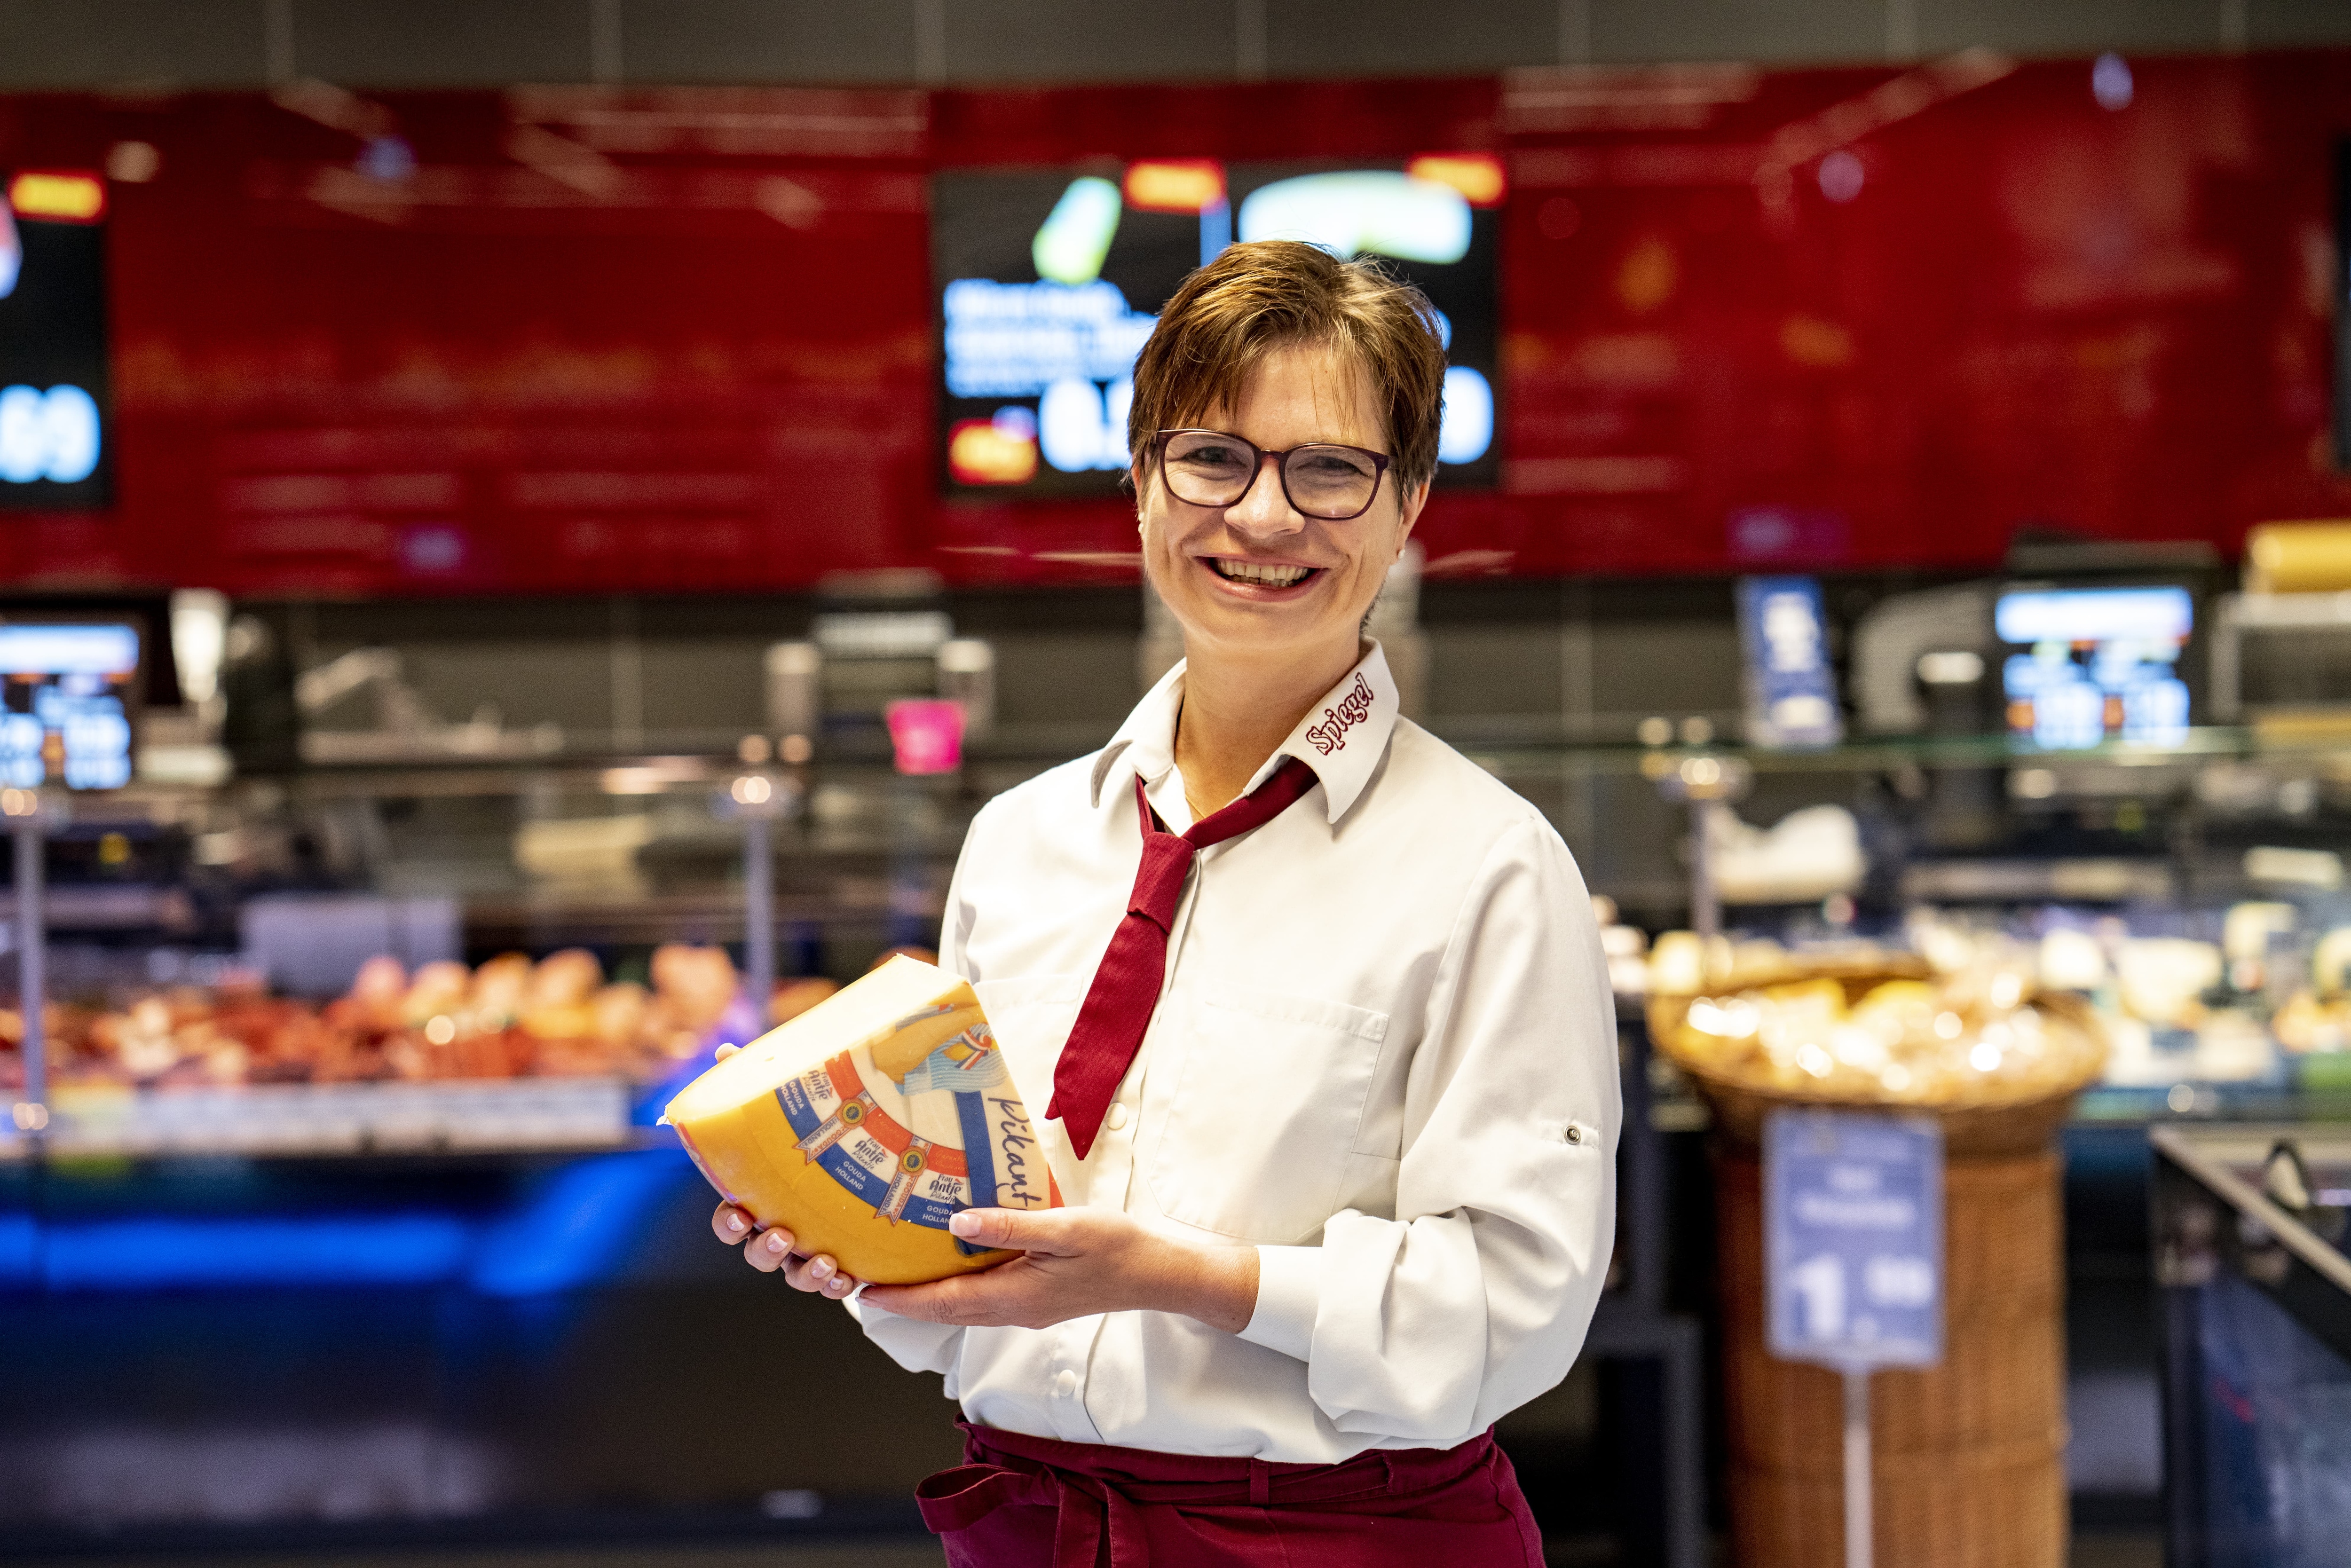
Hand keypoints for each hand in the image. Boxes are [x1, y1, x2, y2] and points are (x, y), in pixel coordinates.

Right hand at [701, 1043, 859, 1299]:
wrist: (861, 1162)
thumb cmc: (807, 1138)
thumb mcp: (786, 1109)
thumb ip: (752, 1083)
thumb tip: (724, 1051)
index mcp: (757, 1201)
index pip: (726, 1223)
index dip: (727, 1224)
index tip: (738, 1213)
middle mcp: (775, 1230)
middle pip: (755, 1254)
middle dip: (765, 1250)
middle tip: (782, 1234)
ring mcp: (804, 1252)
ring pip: (792, 1274)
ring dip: (804, 1273)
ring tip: (824, 1260)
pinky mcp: (836, 1262)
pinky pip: (829, 1284)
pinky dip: (836, 1284)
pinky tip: (851, 1278)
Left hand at [858, 1207, 1258, 1332]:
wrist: (1160, 1274)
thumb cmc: (1118, 1247)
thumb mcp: (1065, 1228)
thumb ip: (1010, 1226)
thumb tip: (957, 1222)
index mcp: (1015, 1296)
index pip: (943, 1301)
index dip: (901, 1299)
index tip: (863, 1291)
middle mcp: (1014, 1309)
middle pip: (946, 1309)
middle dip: (904, 1302)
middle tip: (864, 1285)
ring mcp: (1026, 1308)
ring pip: (963, 1306)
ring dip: (927, 1297)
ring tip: (896, 1277)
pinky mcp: (1037, 1299)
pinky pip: (984, 1298)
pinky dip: (956, 1288)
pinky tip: (952, 1266)